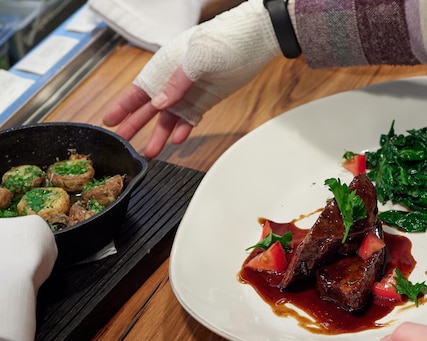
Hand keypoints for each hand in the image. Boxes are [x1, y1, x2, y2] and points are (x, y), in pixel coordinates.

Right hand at [103, 0, 280, 157]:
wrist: (254, 41)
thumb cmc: (224, 40)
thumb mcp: (197, 58)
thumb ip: (177, 82)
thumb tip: (159, 103)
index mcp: (165, 66)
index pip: (138, 89)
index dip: (123, 106)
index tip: (110, 122)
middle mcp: (173, 82)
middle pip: (149, 108)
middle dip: (136, 125)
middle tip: (124, 144)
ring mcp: (189, 93)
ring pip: (169, 118)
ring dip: (160, 134)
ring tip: (151, 152)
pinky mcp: (205, 101)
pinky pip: (189, 119)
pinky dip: (183, 130)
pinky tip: (177, 140)